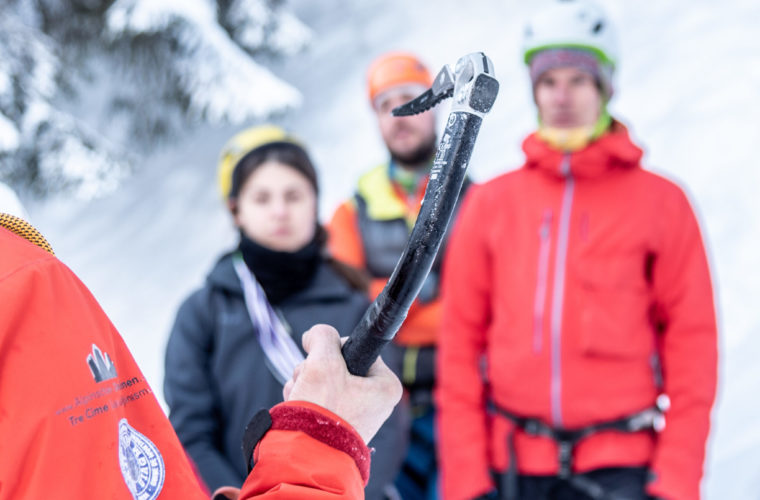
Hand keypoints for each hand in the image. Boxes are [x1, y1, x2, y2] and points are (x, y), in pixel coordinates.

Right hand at [283, 324, 402, 442]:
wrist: (306, 458)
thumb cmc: (323, 410)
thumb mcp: (323, 362)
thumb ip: (322, 336)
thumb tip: (314, 335)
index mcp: (385, 385)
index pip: (356, 347)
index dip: (333, 349)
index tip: (324, 360)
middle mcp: (375, 400)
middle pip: (337, 365)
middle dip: (315, 369)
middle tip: (310, 380)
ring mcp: (356, 414)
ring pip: (325, 380)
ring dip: (306, 381)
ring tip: (302, 396)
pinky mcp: (337, 424)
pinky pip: (320, 398)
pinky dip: (305, 397)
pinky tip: (299, 406)